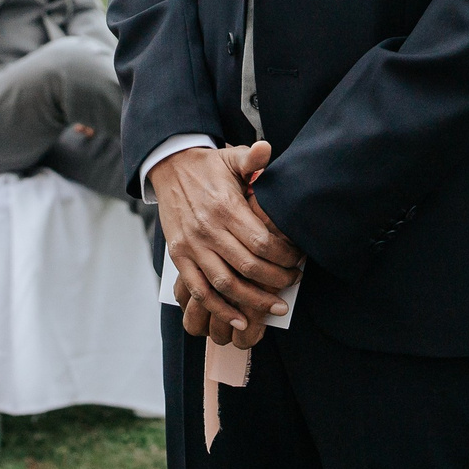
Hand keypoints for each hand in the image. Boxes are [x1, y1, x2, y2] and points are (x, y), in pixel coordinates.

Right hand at [151, 140, 301, 350]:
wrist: (169, 168)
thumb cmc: (208, 166)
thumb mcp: (231, 157)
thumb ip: (252, 158)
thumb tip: (267, 148)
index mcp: (225, 207)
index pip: (262, 241)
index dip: (284, 256)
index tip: (299, 261)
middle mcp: (208, 230)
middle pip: (248, 266)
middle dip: (276, 280)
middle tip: (294, 284)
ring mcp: (192, 246)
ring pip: (226, 284)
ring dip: (253, 301)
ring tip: (276, 307)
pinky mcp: (179, 257)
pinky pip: (199, 290)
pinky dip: (219, 309)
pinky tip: (240, 319)